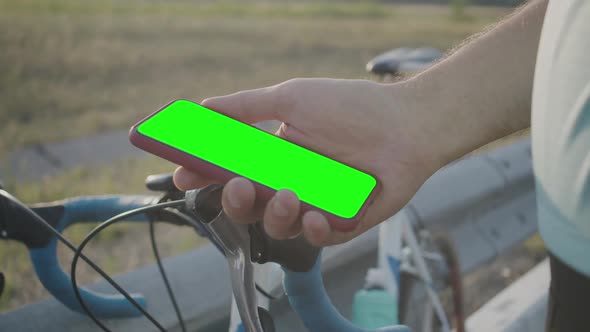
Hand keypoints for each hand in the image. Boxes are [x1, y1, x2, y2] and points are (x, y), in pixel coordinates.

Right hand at [174, 78, 441, 245]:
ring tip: (290, 193)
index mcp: (274, 153)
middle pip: (248, 204)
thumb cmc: (351, 107)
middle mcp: (290, 180)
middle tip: (240, 187)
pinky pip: (314, 237)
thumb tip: (203, 107)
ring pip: (277, 224)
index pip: (230, 170)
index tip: (183, 174)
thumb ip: (247, 106)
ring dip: (275, 213)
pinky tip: (315, 213)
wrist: (406, 125)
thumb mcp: (292, 99)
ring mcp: (314, 202)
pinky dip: (310, 228)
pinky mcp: (339, 222)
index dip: (204, 175)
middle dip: (235, 201)